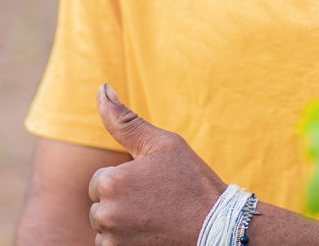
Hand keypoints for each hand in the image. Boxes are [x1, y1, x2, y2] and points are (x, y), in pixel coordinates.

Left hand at [87, 84, 227, 245]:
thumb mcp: (163, 145)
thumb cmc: (192, 182)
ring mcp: (113, 242)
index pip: (99, 183)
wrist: (219, 229)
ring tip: (156, 221)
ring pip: (106, 230)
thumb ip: (125, 120)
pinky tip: (153, 236)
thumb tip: (101, 88)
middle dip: (121, 205)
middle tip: (157, 204)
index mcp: (110, 181)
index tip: (153, 187)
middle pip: (100, 208)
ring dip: (124, 226)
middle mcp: (105, 214)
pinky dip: (129, 243)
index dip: (126, 182)